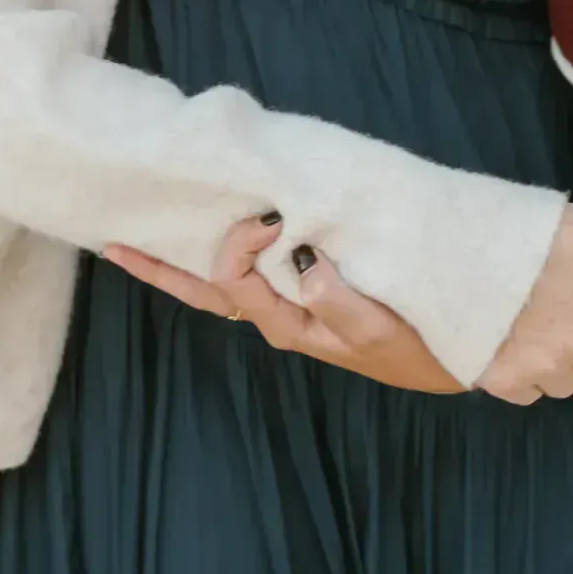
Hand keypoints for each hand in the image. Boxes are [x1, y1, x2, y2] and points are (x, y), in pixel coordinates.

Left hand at [103, 216, 463, 395]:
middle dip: (160, 268)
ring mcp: (292, 307)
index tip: (272, 217)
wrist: (458, 356)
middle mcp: (279, 315)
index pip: (234, 277)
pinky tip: (216, 238)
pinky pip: (256, 274)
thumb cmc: (418, 347)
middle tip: (114, 243)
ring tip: (139, 242)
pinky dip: (228, 256)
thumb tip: (300, 264)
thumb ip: (337, 300)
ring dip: (183, 263)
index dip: (238, 243)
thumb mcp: (377, 331)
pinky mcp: (311, 295)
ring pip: (222, 284)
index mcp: (288, 322)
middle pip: (204, 290)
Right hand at [476, 207, 572, 407]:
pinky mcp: (504, 382)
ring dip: (559, 360)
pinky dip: (524, 373)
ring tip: (531, 322)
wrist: (445, 249)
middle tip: (563, 305)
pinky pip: (531, 392)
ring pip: (569, 381)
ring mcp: (541, 367)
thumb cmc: (520, 230)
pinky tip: (508, 339)